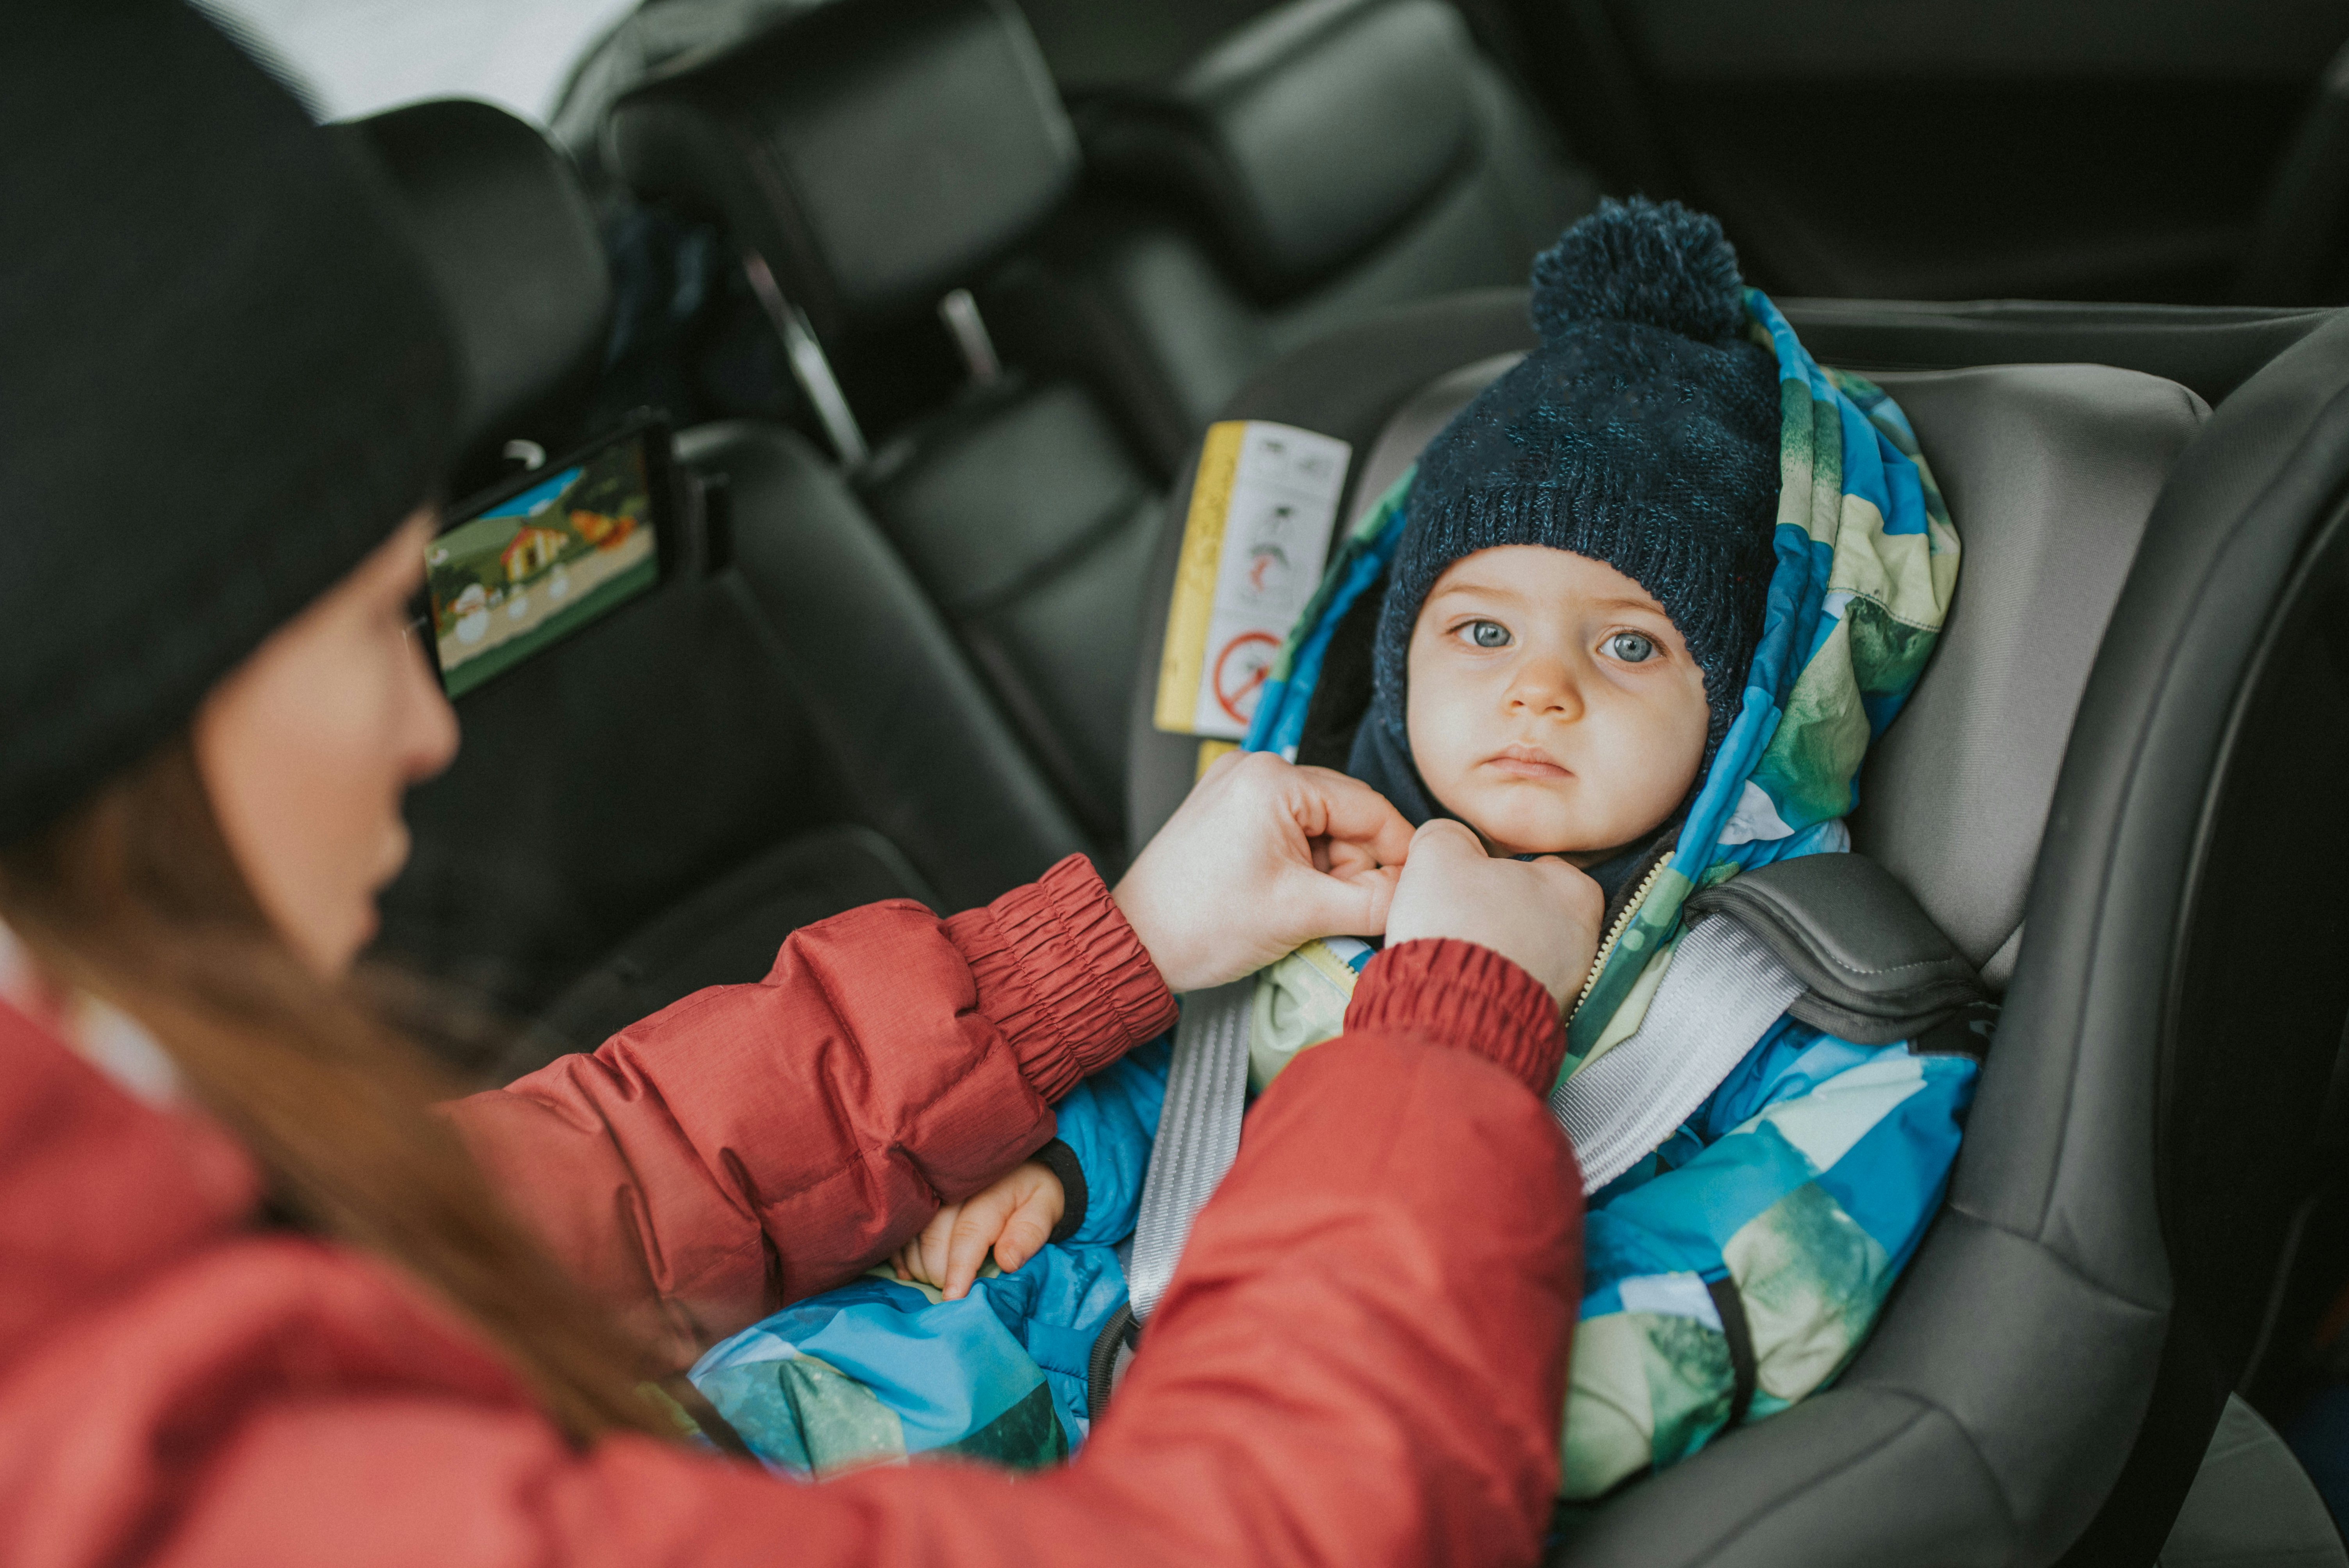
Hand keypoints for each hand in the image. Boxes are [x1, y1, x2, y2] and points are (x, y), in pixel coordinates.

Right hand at [891, 1160, 1064, 1300]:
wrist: (1017, 1165)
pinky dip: (902, 1254)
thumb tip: (1007, 1262)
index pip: (969, 1233)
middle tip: (950, 1292)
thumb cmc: (1032, 1194)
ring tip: (933, 1281)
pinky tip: (910, 1272)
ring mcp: (931, 1189)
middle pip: (933, 1235)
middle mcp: (954, 1186)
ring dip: (918, 1265)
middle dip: (937, 1272)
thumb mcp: (1045, 1208)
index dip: (958, 1269)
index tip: (953, 1298)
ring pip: (912, 1232)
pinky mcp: (917, 1196)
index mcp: (991, 1190)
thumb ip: (1029, 1233)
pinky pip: (900, 1228)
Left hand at [1113, 751, 1415, 992]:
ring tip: (1300, 909)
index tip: (1414, 889)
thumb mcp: (1302, 915)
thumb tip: (1416, 892)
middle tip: (1338, 912)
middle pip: (1345, 816)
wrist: (1133, 944)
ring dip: (1327, 870)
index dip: (1399, 854)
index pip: (1369, 808)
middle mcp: (1255, 768)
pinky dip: (1301, 865)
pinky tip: (1283, 896)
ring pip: (1320, 826)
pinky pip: (1289, 829)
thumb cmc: (1201, 926)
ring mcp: (1238, 785)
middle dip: (1353, 867)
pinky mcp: (1228, 807)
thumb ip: (1373, 901)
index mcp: (1274, 780)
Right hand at [1383, 820, 1604, 1003]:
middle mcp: (1586, 937)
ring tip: (1457, 954)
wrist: (1456, 1012)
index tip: (1468, 885)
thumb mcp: (1437, 854)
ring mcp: (1573, 985)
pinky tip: (1464, 983)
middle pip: (1535, 912)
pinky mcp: (1548, 1021)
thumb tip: (1450, 839)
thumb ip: (1447, 834)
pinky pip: (1519, 989)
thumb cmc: (1455, 922)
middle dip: (1501, 915)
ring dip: (1498, 952)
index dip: (1496, 871)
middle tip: (1459, 920)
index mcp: (1574, 888)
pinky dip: (1496, 985)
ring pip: (1528, 953)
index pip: (1539, 866)